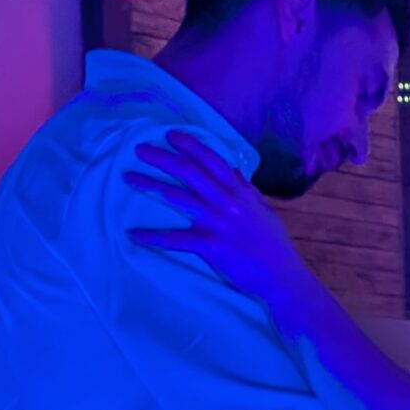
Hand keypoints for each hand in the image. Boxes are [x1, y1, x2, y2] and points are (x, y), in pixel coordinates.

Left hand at [126, 131, 308, 318]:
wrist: (280, 275)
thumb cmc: (273, 244)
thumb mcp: (263, 210)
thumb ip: (246, 189)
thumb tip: (235, 171)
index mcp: (239, 191)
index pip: (211, 159)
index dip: (189, 145)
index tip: (170, 135)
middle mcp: (226, 202)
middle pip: (188, 172)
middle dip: (162, 158)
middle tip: (139, 150)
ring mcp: (217, 223)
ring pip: (177, 197)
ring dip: (150, 185)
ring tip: (128, 178)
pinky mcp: (210, 246)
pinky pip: (176, 240)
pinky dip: (153, 237)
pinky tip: (133, 234)